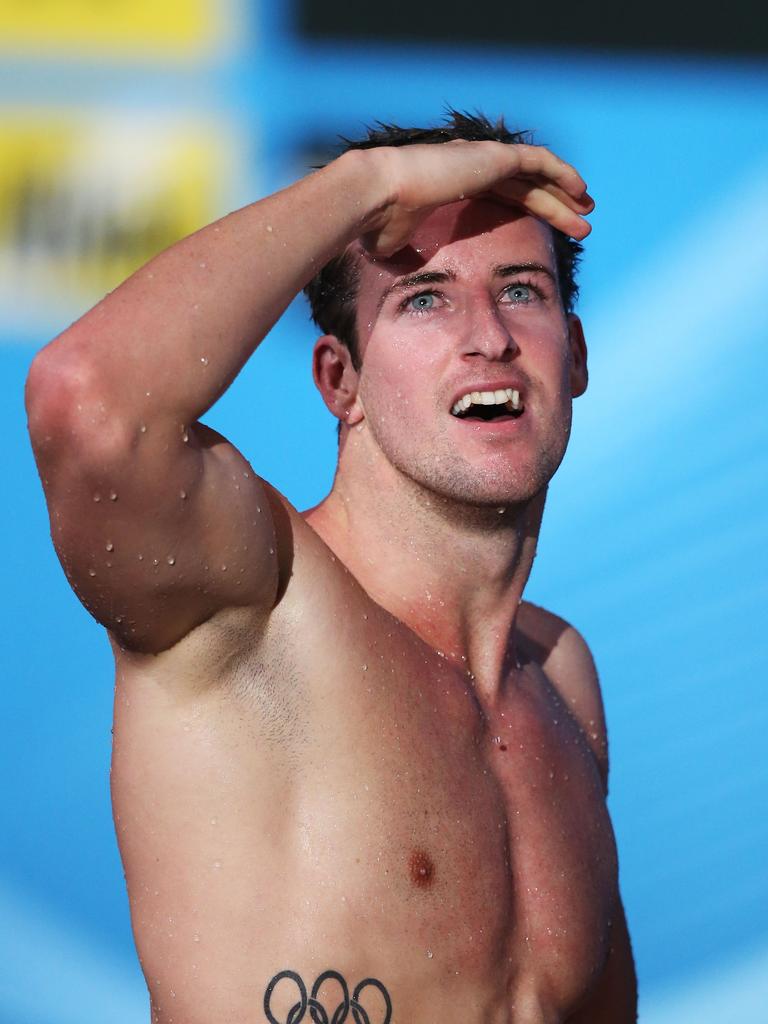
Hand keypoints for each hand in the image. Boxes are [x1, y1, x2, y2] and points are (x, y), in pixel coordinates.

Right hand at [361, 140, 593, 255]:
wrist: (376, 197)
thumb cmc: (379, 224)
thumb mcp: (400, 247)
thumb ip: (413, 255)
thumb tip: (409, 283)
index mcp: (454, 185)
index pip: (502, 196)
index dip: (527, 211)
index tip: (547, 231)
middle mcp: (471, 167)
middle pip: (526, 187)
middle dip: (554, 206)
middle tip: (579, 225)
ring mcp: (484, 158)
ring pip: (538, 176)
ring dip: (564, 194)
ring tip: (587, 213)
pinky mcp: (494, 156)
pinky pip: (539, 162)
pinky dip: (562, 173)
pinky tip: (581, 191)